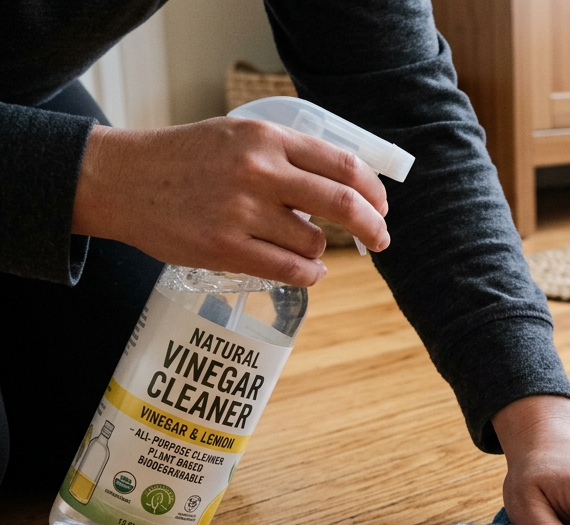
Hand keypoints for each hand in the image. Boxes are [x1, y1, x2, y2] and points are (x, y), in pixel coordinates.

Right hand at [71, 119, 390, 287]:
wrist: (120, 179)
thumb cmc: (185, 159)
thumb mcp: (238, 136)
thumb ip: (287, 156)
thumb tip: (347, 187)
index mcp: (266, 137)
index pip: (343, 165)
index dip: (373, 190)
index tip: (382, 206)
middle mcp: (258, 171)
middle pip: (342, 204)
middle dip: (373, 226)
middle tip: (381, 239)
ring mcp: (241, 211)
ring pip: (313, 242)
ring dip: (321, 251)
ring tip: (306, 248)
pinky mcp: (224, 248)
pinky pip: (289, 271)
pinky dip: (309, 275)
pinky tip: (307, 271)